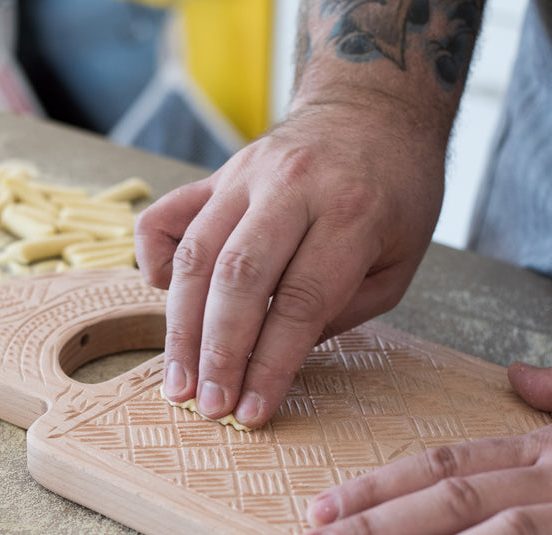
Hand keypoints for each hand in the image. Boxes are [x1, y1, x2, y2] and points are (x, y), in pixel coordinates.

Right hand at [134, 99, 444, 427]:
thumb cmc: (396, 194)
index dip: (272, 364)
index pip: (301, 301)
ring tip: (178, 381)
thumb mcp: (398, 262)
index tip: (254, 411)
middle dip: (220, 353)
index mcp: (352, 212)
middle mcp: (292, 188)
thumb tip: (276, 356)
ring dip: (181, 327)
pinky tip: (162, 299)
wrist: (373, 107)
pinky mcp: (215, 175)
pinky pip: (164, 217)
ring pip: (196, 255)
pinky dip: (153, 261)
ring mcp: (245, 176)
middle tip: (209, 406)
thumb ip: (342, 311)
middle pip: (240, 279)